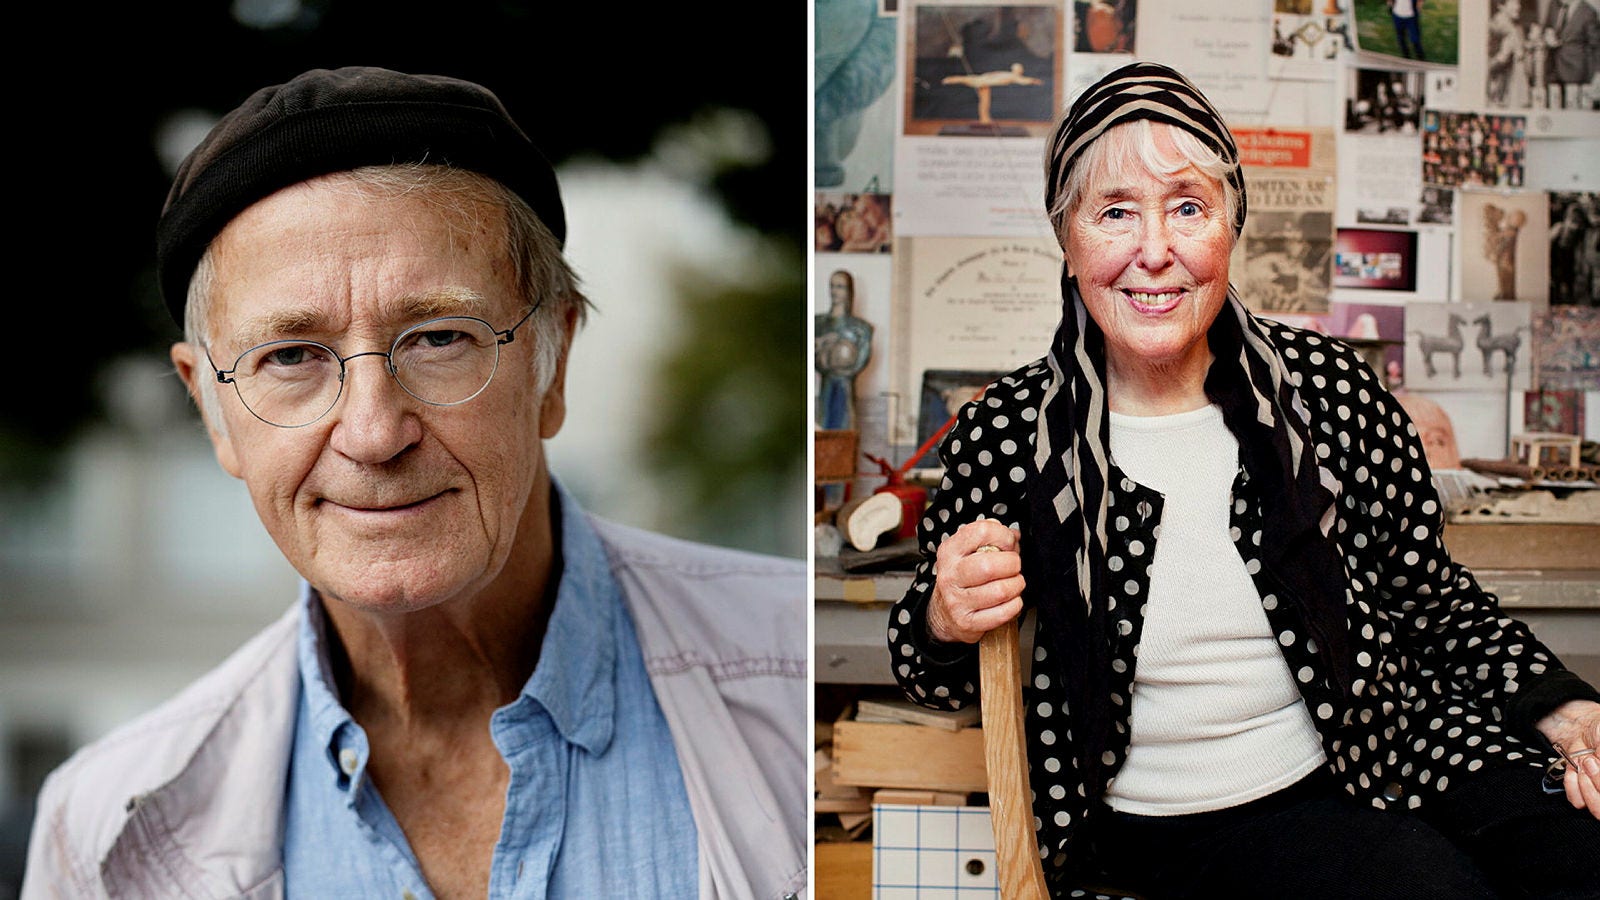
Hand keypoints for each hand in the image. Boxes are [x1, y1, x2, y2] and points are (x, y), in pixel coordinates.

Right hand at [927, 520, 1024, 643]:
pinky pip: (1003, 613)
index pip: (982, 532)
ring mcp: (957, 601)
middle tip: (1013, 566)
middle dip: (1013, 563)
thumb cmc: (962, 578)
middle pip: (990, 565)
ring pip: (1001, 590)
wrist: (943, 613)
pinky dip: (1015, 605)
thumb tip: (1014, 535)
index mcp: (950, 552)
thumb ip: (990, 538)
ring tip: (1013, 583)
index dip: (1004, 536)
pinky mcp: (968, 622)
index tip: (1008, 543)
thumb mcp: (967, 551)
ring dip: (1016, 585)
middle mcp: (950, 575)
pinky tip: (1010, 600)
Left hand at [1535, 698, 1599, 818]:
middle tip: (1589, 762)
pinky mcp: (1584, 794)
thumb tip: (1599, 760)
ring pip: (1596, 809)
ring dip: (1585, 786)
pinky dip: (1572, 784)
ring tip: (1583, 765)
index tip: (1597, 759)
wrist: (1583, 728)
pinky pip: (1577, 801)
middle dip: (1597, 783)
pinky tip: (1574, 770)